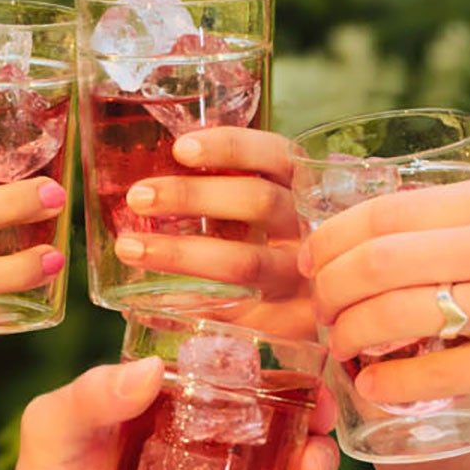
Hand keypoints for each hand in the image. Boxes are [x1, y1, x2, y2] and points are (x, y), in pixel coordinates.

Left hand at [0, 359, 336, 469]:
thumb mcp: (53, 433)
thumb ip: (88, 396)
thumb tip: (150, 370)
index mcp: (185, 419)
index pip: (252, 393)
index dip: (297, 390)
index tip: (316, 398)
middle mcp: (214, 467)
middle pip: (288, 453)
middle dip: (319, 457)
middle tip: (313, 468)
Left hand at [116, 126, 307, 323]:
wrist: (338, 296)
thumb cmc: (290, 241)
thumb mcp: (276, 206)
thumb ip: (234, 187)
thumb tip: (166, 166)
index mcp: (305, 188)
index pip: (273, 156)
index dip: (230, 148)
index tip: (180, 149)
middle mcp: (310, 227)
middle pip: (257, 203)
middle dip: (192, 196)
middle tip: (138, 196)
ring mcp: (305, 277)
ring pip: (245, 262)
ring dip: (181, 254)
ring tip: (131, 247)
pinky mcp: (295, 322)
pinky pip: (239, 315)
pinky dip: (192, 306)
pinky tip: (152, 302)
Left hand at [302, 177, 469, 411]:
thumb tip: (404, 244)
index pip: (389, 209)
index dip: (333, 237)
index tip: (315, 259)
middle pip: (375, 260)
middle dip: (327, 289)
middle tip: (318, 310)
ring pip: (390, 317)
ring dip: (348, 337)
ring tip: (343, 348)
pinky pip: (430, 377)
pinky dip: (389, 385)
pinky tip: (376, 388)